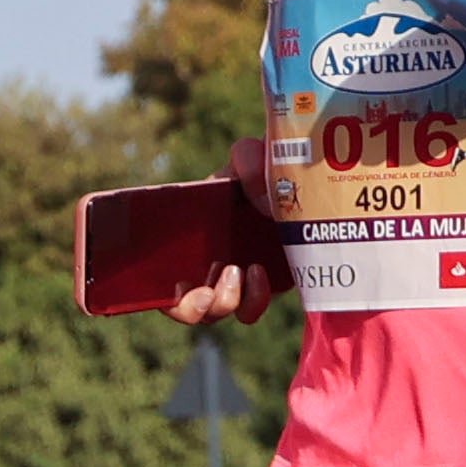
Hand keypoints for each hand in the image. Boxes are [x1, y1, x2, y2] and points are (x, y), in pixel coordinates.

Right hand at [165, 137, 286, 322]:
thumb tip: (255, 194)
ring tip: (237, 276)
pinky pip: (250, 307)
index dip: (154, 287)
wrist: (311, 183)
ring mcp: (237, 274)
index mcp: (192, 231)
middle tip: (204, 295)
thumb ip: (249, 160)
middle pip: (184, 303)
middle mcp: (208, 258)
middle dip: (189, 308)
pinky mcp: (265, 285)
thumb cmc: (273, 168)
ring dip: (221, 304)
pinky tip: (260, 275)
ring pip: (215, 309)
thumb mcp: (255, 156)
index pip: (158, 268)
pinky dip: (252, 301)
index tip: (174, 283)